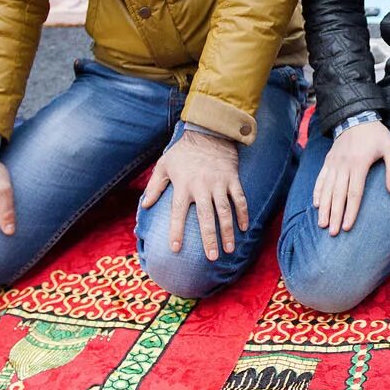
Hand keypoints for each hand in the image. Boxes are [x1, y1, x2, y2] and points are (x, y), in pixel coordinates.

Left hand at [142, 129, 245, 259]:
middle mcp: (202, 187)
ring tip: (228, 249)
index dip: (176, 231)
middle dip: (209, 238)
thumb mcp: (164, 165)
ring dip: (227, 232)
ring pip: (225, 212)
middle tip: (212, 257)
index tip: (175, 249)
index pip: (178, 213)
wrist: (209, 132)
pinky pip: (240, 199)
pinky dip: (243, 214)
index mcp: (183, 185)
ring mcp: (219, 184)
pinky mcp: (232, 179)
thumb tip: (145, 205)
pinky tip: (244, 228)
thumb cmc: (183, 151)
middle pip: (206, 217)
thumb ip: (154, 186)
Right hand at [312, 120, 389, 235]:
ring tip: (322, 224)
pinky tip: (316, 205)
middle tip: (332, 232)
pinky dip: (317, 192)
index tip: (347, 226)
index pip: (354, 192)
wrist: (356, 116)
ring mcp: (334, 163)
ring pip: (327, 189)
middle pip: (338, 195)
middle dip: (335, 215)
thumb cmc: (376, 135)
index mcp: (359, 164)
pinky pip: (321, 179)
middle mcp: (344, 165)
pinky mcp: (328, 161)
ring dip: (324, 207)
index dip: (351, 211)